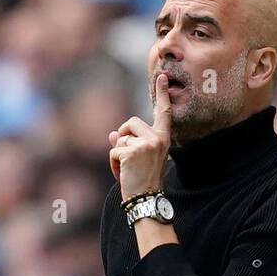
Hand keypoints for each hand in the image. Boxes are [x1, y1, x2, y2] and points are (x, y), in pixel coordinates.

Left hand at [109, 73, 172, 200]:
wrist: (146, 199)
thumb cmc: (143, 180)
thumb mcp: (139, 158)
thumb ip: (128, 143)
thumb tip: (113, 134)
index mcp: (163, 138)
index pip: (163, 113)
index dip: (162, 94)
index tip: (163, 76)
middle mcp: (157, 138)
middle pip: (130, 122)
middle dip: (123, 137)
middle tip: (129, 158)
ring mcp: (146, 144)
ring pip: (120, 137)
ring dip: (118, 154)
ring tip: (127, 169)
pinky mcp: (133, 151)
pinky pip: (114, 150)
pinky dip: (113, 164)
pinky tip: (123, 174)